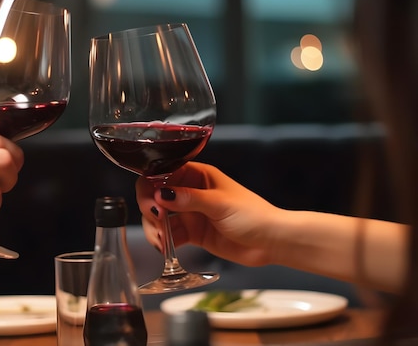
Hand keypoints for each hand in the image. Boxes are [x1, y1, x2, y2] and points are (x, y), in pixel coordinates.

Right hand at [135, 162, 281, 266]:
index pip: (164, 172)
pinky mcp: (192, 233)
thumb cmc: (253, 215)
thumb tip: (161, 194)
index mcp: (198, 175)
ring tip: (161, 241)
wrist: (271, 242)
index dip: (152, 183)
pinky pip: (170, 236)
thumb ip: (189, 199)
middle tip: (156, 220)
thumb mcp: (219, 204)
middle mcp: (190, 192)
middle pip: (156, 195)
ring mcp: (190, 213)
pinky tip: (165, 249)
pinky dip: (164, 242)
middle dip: (150, 207)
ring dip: (155, 228)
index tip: (151, 199)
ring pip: (160, 217)